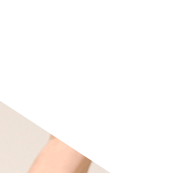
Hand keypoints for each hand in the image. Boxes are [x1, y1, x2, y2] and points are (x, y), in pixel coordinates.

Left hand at [45, 25, 123, 149]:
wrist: (77, 140)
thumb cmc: (82, 113)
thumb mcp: (103, 76)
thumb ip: (113, 55)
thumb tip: (117, 46)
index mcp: (55, 61)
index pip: (73, 34)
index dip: (93, 32)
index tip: (108, 38)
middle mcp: (56, 69)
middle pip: (79, 45)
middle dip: (98, 48)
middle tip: (107, 57)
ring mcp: (64, 80)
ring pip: (85, 60)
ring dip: (100, 63)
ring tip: (104, 75)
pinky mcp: (72, 90)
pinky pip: (87, 73)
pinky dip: (98, 74)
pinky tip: (103, 86)